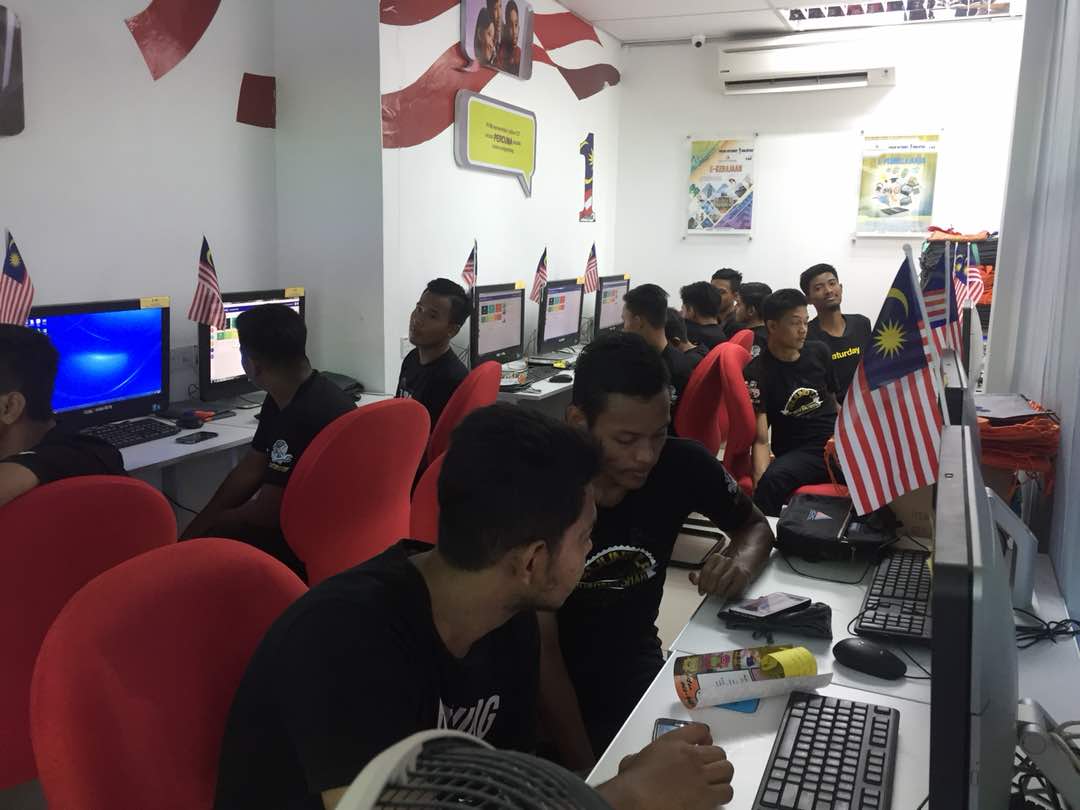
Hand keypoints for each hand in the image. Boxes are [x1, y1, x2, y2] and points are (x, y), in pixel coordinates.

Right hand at [603, 723, 733, 809]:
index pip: (700, 730)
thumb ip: (641, 756)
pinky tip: (714, 797)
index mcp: (673, 742)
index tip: (705, 743)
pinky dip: (723, 794)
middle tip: (709, 767)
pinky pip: (726, 792)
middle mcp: (691, 755)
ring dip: (722, 776)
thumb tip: (634, 761)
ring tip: (715, 782)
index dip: (705, 737)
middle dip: (715, 760)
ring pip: (727, 770)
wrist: (637, 800)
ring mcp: (700, 776)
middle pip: (719, 752)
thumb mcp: (633, 760)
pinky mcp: (706, 796)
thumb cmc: (632, 782)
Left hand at [689, 555, 750, 597]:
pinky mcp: (743, 576)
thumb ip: (699, 576)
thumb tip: (692, 578)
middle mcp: (726, 560)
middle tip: (709, 593)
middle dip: (709, 587)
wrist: (743, 566)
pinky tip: (725, 594)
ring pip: (722, 581)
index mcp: (716, 558)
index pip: (706, 570)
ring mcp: (735, 567)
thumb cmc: (725, 571)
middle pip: (713, 575)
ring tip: (716, 594)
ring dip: (717, 591)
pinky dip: (727, 593)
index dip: (702, 583)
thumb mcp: (711, 571)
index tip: (701, 591)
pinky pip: (732, 587)